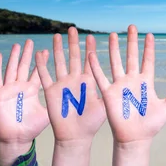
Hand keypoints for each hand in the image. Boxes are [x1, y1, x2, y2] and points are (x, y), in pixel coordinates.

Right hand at [0, 40, 48, 143]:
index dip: (42, 60)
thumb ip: (57, 103)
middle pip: (25, 66)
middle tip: (31, 41)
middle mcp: (21, 87)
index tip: (47, 48)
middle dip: (28, 54)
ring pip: (11, 69)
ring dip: (13, 57)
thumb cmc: (31, 129)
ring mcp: (9, 90)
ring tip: (17, 45)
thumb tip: (72, 98)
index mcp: (33, 90)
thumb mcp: (47, 114)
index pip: (38, 72)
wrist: (15, 140)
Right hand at [35, 27, 106, 142]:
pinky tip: (40, 54)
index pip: (88, 60)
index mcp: (88, 81)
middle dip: (73, 43)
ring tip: (56, 35)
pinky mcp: (51, 92)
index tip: (91, 35)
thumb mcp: (105, 106)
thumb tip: (124, 82)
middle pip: (73, 57)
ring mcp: (62, 84)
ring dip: (57, 49)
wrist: (75, 136)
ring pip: (58, 62)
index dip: (89, 48)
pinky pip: (44, 76)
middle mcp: (74, 80)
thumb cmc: (91, 124)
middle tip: (73, 28)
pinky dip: (41, 65)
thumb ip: (110, 92)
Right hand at [88, 25, 165, 143]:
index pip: (148, 61)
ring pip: (116, 62)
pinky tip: (92, 55)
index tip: (149, 35)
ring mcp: (120, 86)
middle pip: (132, 57)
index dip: (149, 48)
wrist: (134, 138)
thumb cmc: (150, 125)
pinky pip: (100, 78)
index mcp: (146, 82)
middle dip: (131, 42)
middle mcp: (132, 81)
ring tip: (113, 35)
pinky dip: (96, 67)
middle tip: (131, 27)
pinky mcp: (109, 94)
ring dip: (114, 49)